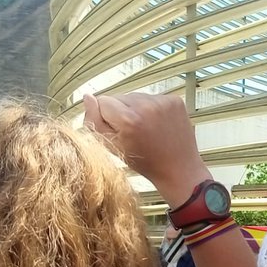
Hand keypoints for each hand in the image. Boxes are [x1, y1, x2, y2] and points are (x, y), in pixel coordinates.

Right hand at [83, 93, 209, 205]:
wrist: (179, 169)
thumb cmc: (144, 162)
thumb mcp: (113, 147)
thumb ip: (95, 122)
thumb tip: (87, 97)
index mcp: (128, 119)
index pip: (102, 101)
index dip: (105, 116)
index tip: (117, 131)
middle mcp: (146, 105)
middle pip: (118, 96)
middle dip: (120, 111)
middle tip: (133, 132)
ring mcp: (163, 101)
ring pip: (135, 96)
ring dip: (136, 109)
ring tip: (145, 129)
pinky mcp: (174, 100)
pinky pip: (152, 97)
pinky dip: (152, 108)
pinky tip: (157, 125)